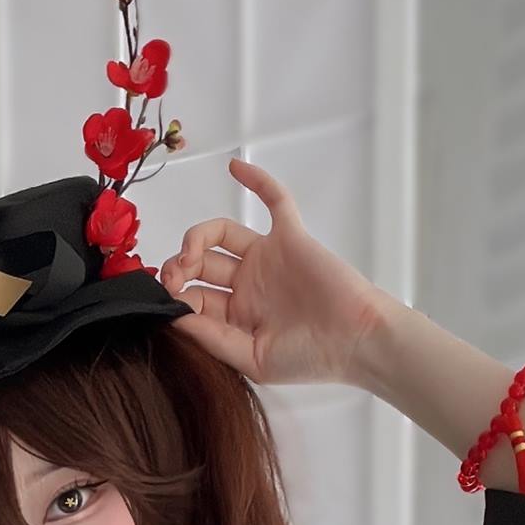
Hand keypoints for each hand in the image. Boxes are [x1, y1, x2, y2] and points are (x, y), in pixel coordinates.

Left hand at [159, 158, 391, 386]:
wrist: (356, 342)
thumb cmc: (310, 357)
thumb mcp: (252, 358)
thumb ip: (212, 337)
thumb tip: (174, 317)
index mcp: (237, 316)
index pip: (193, 299)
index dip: (175, 298)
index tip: (167, 305)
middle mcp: (247, 284)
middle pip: (200, 265)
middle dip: (178, 269)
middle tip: (171, 277)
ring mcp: (267, 258)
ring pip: (221, 235)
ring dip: (196, 238)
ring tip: (187, 253)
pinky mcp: (289, 238)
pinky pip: (274, 201)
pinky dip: (257, 181)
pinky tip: (234, 167)